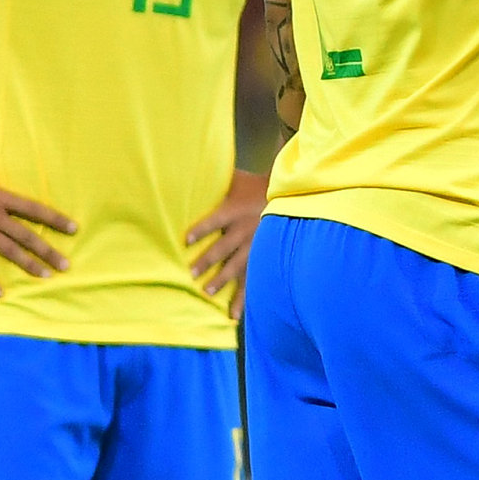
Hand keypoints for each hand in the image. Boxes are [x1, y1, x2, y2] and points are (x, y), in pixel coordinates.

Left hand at [184, 167, 267, 309]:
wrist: (292, 195)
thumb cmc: (258, 186)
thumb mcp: (237, 178)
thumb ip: (216, 178)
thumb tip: (188, 165)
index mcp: (236, 210)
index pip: (215, 221)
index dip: (201, 230)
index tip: (186, 240)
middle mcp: (246, 230)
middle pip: (224, 248)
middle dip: (207, 260)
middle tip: (192, 273)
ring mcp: (257, 246)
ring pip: (238, 266)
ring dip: (222, 279)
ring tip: (208, 291)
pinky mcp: (264, 257)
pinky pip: (254, 278)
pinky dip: (244, 296)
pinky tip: (235, 313)